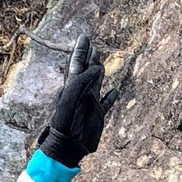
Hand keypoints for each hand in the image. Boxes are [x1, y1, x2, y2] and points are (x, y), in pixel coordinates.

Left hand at [38, 33, 119, 167]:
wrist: (68, 144)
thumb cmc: (66, 121)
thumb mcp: (72, 96)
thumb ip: (83, 79)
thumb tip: (97, 67)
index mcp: (72, 85)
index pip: (77, 62)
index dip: (80, 49)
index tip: (84, 37)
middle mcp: (81, 91)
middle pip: (87, 69)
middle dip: (89, 56)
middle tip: (92, 45)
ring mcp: (90, 102)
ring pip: (96, 82)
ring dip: (98, 71)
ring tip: (100, 62)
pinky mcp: (98, 114)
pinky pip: (106, 102)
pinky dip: (111, 96)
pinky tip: (115, 90)